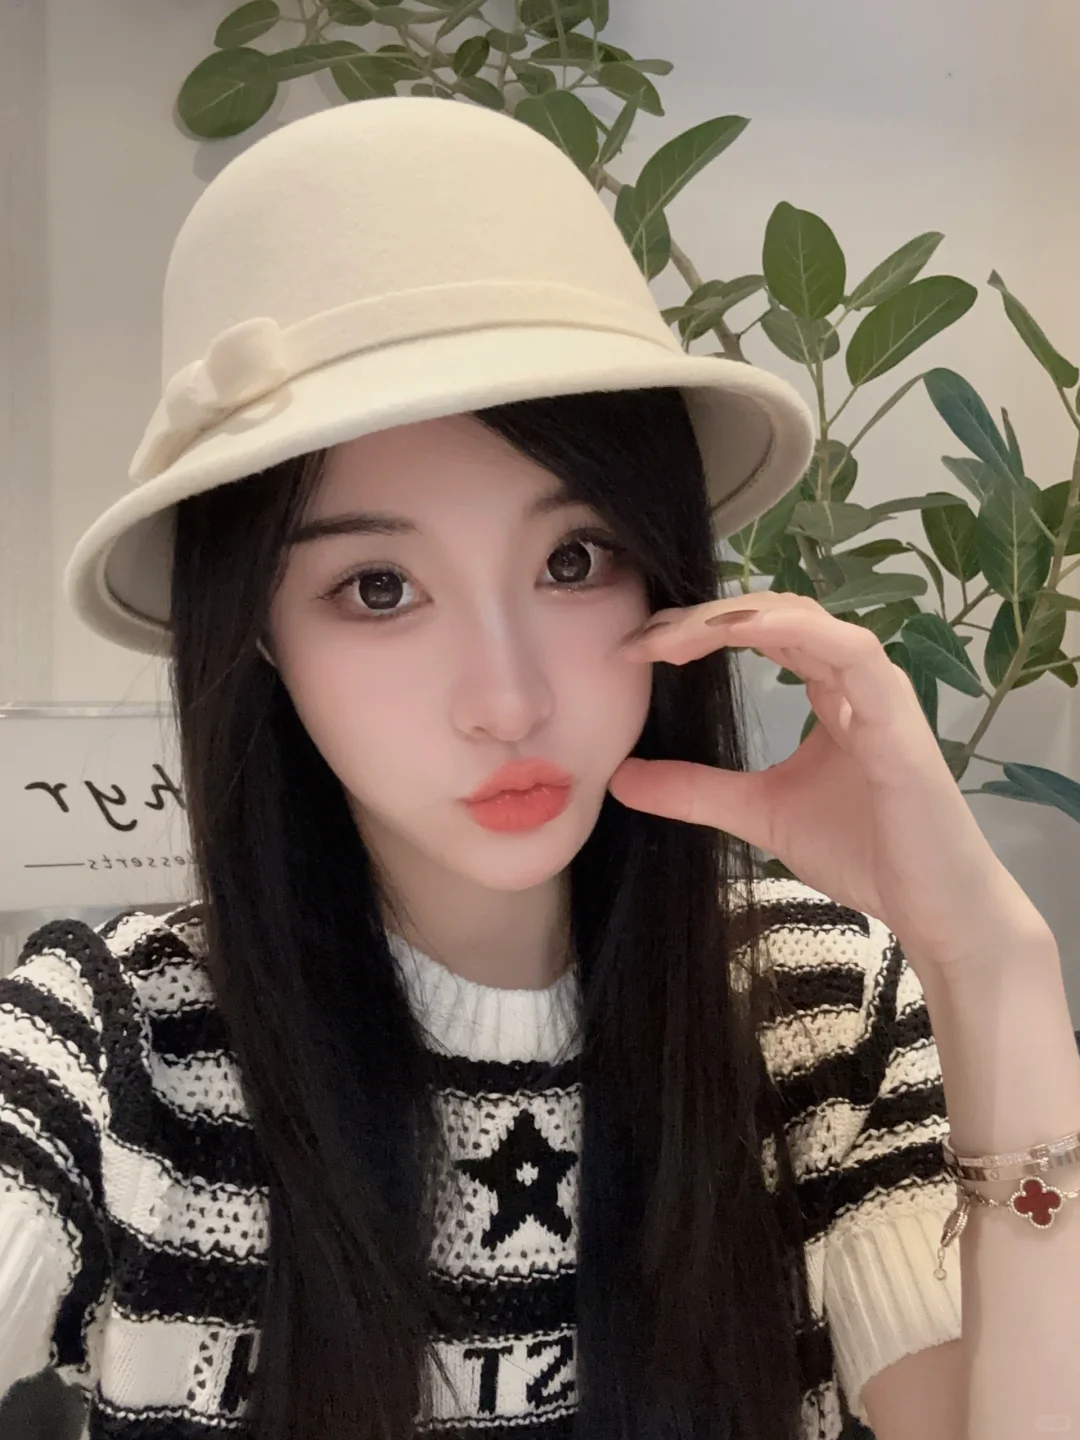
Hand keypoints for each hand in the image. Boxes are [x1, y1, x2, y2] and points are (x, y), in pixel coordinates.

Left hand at [607, 592, 1045, 971]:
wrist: (930, 908)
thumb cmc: (864, 853)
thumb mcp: (757, 813)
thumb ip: (694, 790)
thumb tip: (619, 777)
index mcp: (826, 689)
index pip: (758, 632)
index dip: (696, 631)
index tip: (634, 650)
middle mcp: (852, 679)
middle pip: (774, 614)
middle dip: (703, 618)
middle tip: (641, 637)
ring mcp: (879, 692)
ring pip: (807, 620)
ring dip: (737, 617)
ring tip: (676, 633)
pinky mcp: (897, 717)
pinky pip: (851, 652)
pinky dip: (797, 631)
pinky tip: (746, 630)